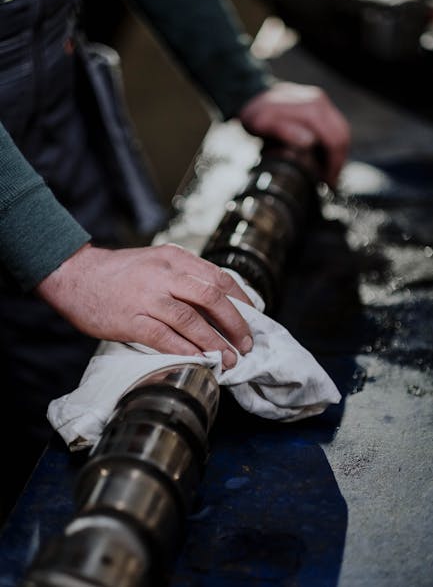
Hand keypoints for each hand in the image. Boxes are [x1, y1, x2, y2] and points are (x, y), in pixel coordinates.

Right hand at [36, 243, 253, 368]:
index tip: (252, 316)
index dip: (241, 299)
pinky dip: (186, 351)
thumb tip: (215, 303)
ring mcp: (148, 297)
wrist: (75, 276)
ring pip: (192, 320)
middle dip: (235, 324)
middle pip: (212, 298)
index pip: (218, 277)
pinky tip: (199, 361)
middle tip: (245, 343)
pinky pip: (165, 338)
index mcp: (174, 258)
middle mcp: (164, 274)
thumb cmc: (117, 272)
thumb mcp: (155, 262)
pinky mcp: (132, 319)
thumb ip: (182, 276)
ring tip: (228, 359)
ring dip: (215, 343)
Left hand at [238, 82, 350, 187]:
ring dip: (337, 154)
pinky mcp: (319, 106)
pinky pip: (333, 126)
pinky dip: (332, 144)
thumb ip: (284, 131)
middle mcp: (320, 103)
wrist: (251, 94)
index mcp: (311, 109)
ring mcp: (321, 102)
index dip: (334, 164)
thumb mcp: (262, 124)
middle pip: (342, 136)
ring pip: (341, 132)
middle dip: (339, 161)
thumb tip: (309, 141)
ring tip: (327, 173)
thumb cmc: (255, 113)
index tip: (327, 182)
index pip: (335, 140)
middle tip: (329, 182)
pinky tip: (323, 158)